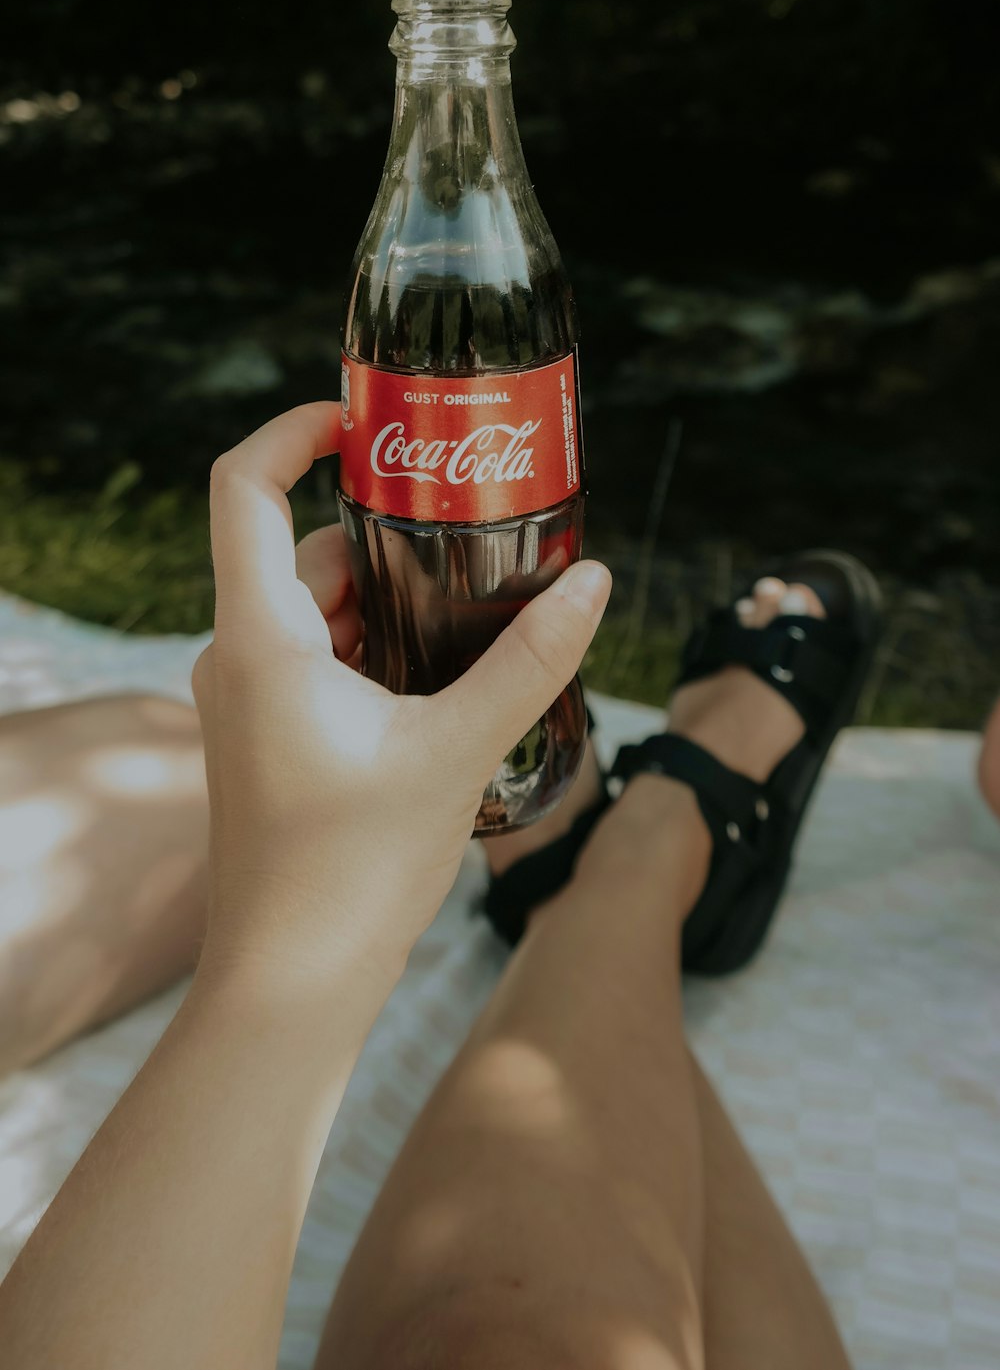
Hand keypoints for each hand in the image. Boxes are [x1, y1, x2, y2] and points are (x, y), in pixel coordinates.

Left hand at [192, 403, 610, 1009]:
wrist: (290, 988)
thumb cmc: (354, 874)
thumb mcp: (459, 751)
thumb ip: (530, 661)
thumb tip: (594, 583)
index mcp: (262, 639)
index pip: (245, 487)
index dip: (296, 430)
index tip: (366, 417)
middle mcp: (239, 656)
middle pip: (304, 548)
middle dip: (386, 528)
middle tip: (476, 523)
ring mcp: (247, 700)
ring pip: (316, 608)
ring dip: (388, 594)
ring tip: (478, 601)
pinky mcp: (266, 738)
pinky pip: (315, 657)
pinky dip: (373, 645)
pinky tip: (444, 673)